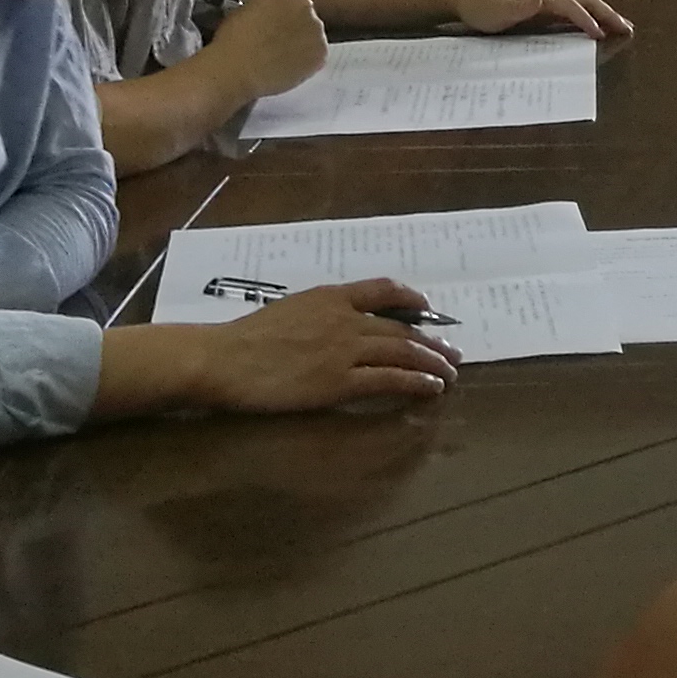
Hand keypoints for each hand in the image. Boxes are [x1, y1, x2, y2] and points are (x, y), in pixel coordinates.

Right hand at [191, 279, 462, 413]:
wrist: (224, 359)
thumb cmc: (245, 338)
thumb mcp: (288, 310)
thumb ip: (318, 314)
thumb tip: (339, 323)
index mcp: (330, 297)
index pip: (382, 289)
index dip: (411, 298)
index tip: (428, 309)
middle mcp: (345, 319)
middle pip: (401, 327)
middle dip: (431, 340)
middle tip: (452, 351)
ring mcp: (344, 350)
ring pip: (403, 351)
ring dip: (432, 362)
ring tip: (450, 372)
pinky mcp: (340, 382)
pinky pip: (389, 379)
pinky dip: (416, 382)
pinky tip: (431, 388)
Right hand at [213, 0, 328, 100]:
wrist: (236, 70)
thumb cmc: (232, 41)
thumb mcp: (243, 8)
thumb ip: (265, 5)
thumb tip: (271, 14)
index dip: (277, 11)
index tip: (270, 22)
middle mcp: (304, 3)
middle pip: (303, 12)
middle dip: (293, 24)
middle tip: (277, 40)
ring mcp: (316, 28)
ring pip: (312, 33)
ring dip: (302, 41)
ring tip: (282, 55)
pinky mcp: (321, 52)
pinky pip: (317, 54)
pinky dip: (308, 60)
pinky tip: (289, 66)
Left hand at [447, 0, 633, 40]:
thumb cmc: (478, 7)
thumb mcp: (494, 10)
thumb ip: (519, 6)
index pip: (569, 5)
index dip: (586, 19)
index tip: (601, 34)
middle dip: (606, 13)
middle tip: (626, 27)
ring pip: (579, 1)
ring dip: (600, 13)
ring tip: (618, 25)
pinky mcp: (540, 2)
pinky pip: (570, 7)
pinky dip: (586, 15)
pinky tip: (592, 25)